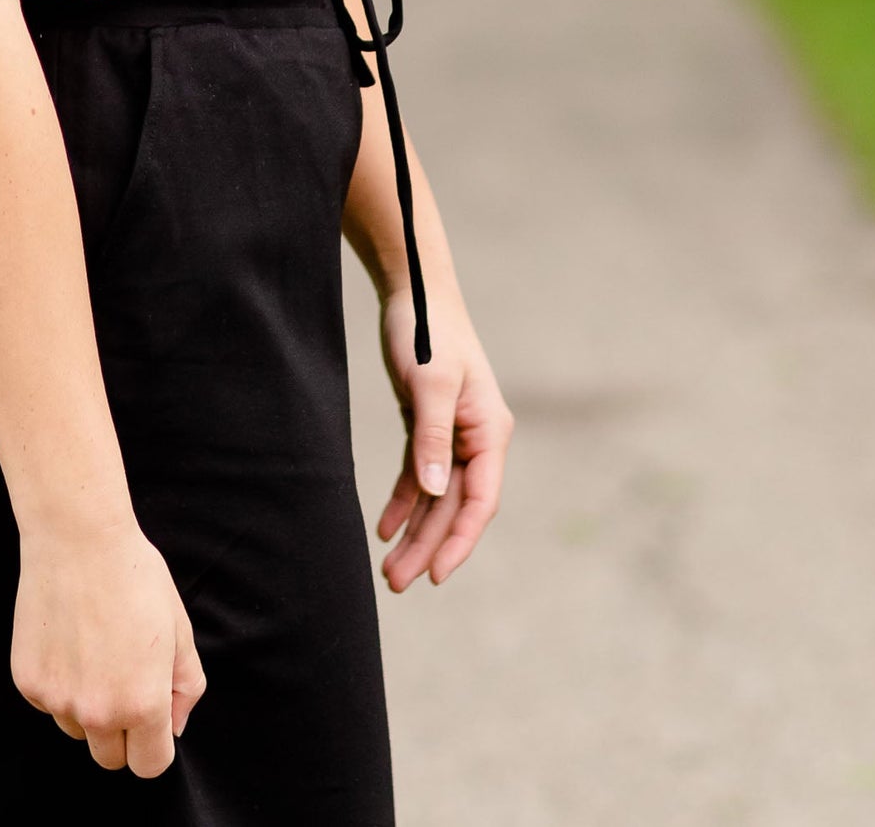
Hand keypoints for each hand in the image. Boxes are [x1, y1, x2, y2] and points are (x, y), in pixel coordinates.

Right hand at [11, 515, 205, 775]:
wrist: (76, 536)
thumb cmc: (134, 577)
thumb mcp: (179, 629)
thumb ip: (185, 686)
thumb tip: (174, 727)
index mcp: (143, 704)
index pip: (150, 766)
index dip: (155, 745)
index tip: (151, 721)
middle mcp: (98, 712)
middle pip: (110, 759)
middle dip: (120, 733)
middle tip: (121, 681)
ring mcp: (58, 699)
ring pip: (77, 730)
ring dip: (86, 708)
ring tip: (93, 652)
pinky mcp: (28, 682)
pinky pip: (48, 703)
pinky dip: (58, 683)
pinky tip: (67, 640)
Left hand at [375, 281, 513, 592]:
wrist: (413, 290)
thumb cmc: (427, 330)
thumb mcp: (430, 382)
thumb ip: (433, 438)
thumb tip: (435, 492)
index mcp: (489, 432)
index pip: (480, 501)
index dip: (460, 541)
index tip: (437, 576)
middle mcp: (477, 440)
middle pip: (454, 507)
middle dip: (429, 547)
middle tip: (397, 582)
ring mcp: (454, 435)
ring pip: (436, 498)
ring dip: (415, 532)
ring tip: (390, 570)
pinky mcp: (428, 426)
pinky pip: (420, 476)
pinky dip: (404, 502)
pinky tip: (385, 527)